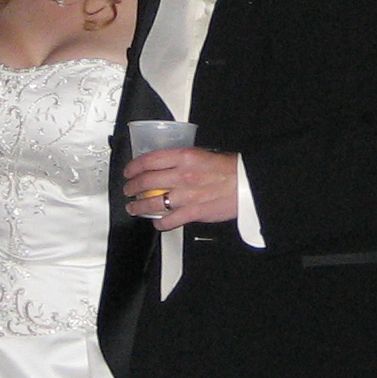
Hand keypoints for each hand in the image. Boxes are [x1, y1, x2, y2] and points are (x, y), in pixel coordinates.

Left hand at [122, 146, 241, 228]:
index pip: (150, 160)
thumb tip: (165, 166)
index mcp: (185, 156)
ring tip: (134, 207)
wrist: (248, 184)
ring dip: (139, 206)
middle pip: (146, 181)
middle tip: (128, 189)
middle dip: (132, 187)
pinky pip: (170, 220)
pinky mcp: (194, 212)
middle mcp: (182, 175)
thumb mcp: (203, 154)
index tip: (129, 171)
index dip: (134, 166)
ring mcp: (186, 195)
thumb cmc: (230, 169)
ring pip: (152, 203)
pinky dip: (160, 223)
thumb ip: (183, 160)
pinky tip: (157, 223)